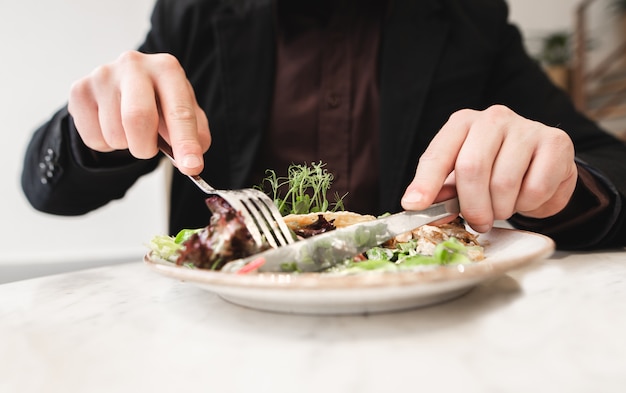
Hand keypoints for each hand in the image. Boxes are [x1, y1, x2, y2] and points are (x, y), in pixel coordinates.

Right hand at [68, 51, 210, 174]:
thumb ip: (195, 137)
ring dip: (127, 146)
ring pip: (115, 135)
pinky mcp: (80, 91)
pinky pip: (94, 138)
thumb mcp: (186, 113)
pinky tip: (112, 126)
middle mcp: (133, 65)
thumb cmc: (160, 101)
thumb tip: (190, 162)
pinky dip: (107, 145)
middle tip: (149, 152)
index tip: (192, 167)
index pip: (179, 111)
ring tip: (132, 131)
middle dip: (146, 147)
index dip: (186, 143)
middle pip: (137, 118)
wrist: (125, 86)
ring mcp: (102, 76)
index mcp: (167, 68)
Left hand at [401, 105, 577, 232]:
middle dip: (472, 206)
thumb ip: (442, 192)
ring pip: (504, 182)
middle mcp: (492, 118)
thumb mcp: (462, 179)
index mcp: (462, 124)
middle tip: (478, 223)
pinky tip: (527, 197)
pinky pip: (536, 188)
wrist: (542, 165)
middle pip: (471, 168)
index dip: (425, 183)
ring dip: (502, 209)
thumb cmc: (495, 170)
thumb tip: (420, 207)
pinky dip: (529, 204)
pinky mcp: (555, 143)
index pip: (437, 155)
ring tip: (504, 207)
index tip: (414, 206)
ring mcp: (526, 127)